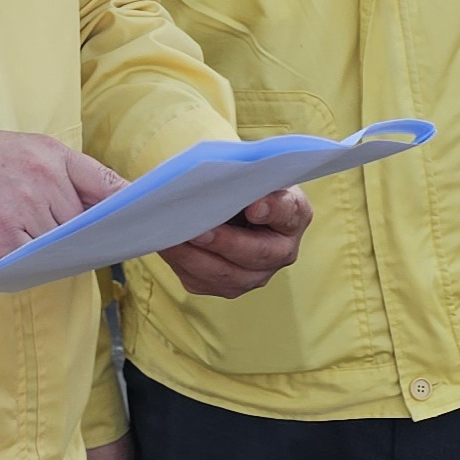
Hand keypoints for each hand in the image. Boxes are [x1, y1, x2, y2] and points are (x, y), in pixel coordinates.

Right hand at [0, 129, 122, 261]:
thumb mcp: (21, 150)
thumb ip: (57, 174)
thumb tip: (90, 208)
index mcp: (53, 155)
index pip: (106, 184)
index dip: (127, 206)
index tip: (141, 222)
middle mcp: (46, 181)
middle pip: (82, 223)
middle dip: (75, 234)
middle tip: (63, 239)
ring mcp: (28, 210)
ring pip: (60, 245)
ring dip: (49, 250)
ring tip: (22, 237)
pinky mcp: (7, 239)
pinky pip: (32, 260)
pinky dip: (26, 261)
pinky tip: (9, 249)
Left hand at [154, 187, 313, 297]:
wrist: (232, 208)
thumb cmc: (242, 187)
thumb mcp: (250, 173)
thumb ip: (246, 175)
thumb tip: (228, 182)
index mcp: (294, 216)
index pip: (288, 212)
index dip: (273, 210)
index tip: (254, 206)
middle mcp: (281, 252)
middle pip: (256, 253)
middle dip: (225, 243)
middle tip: (199, 231)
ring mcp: (255, 275)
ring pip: (225, 275)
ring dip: (195, 258)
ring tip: (171, 239)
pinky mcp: (226, 286)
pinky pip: (201, 280)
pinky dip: (181, 263)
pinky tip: (165, 246)